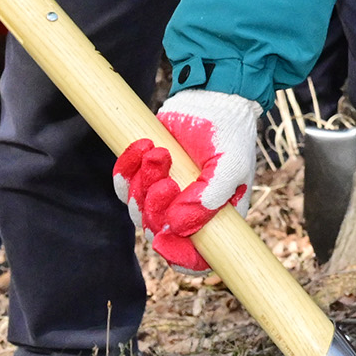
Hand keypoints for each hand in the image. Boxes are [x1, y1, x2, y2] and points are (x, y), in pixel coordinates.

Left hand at [111, 89, 261, 271]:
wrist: (213, 97)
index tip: (166, 239)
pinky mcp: (144, 174)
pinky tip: (143, 146)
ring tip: (160, 153)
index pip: (194, 259)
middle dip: (156, 208)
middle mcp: (186, 212)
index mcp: (213, 219)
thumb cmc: (231, 134)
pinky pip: (123, 184)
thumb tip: (177, 227)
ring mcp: (163, 194)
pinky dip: (127, 168)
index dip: (178, 257)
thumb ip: (210, 199)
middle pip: (158, 232)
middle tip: (167, 180)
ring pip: (137, 209)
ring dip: (143, 183)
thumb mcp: (231, 167)